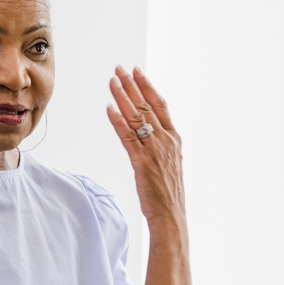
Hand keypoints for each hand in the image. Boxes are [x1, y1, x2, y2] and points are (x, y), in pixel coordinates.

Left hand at [106, 67, 184, 227]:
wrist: (171, 215)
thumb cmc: (168, 193)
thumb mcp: (170, 163)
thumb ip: (161, 145)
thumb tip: (150, 133)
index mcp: (174, 139)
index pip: (160, 105)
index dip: (147, 86)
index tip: (137, 72)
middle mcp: (166, 140)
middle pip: (146, 106)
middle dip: (131, 85)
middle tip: (119, 69)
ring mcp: (154, 150)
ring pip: (136, 117)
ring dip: (122, 97)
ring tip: (112, 81)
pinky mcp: (142, 162)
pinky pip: (128, 137)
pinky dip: (117, 120)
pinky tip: (109, 108)